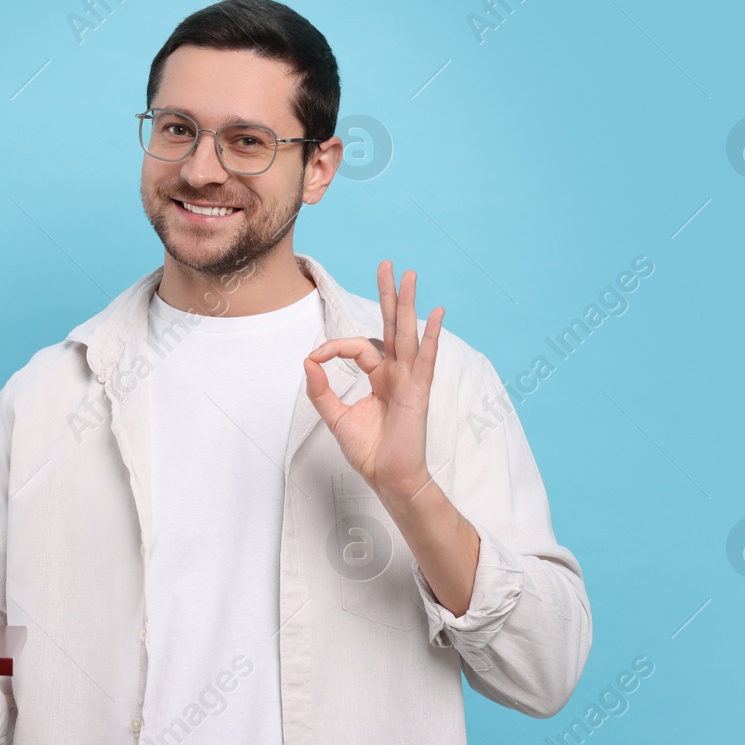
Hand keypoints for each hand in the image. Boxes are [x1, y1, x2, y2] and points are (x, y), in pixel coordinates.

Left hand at [303, 260, 443, 506]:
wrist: (388, 479)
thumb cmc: (369, 452)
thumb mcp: (335, 417)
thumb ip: (321, 390)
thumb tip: (308, 361)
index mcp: (379, 378)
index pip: (357, 348)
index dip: (333, 347)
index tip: (315, 358)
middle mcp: (396, 374)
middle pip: (390, 326)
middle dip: (388, 296)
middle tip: (387, 265)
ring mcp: (409, 380)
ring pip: (407, 334)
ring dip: (407, 304)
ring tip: (410, 275)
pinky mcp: (418, 392)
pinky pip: (425, 359)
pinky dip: (432, 336)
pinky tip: (436, 314)